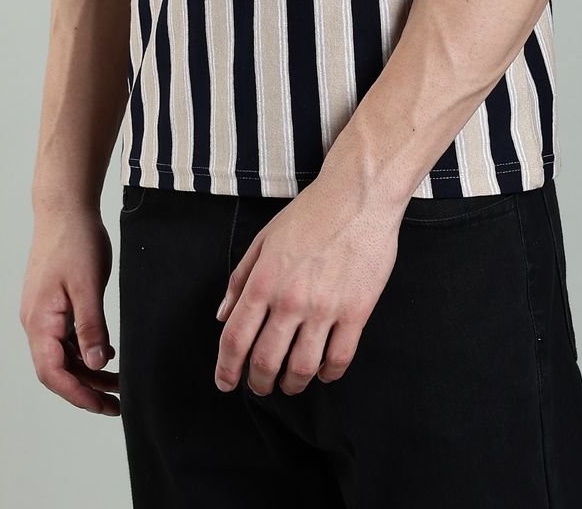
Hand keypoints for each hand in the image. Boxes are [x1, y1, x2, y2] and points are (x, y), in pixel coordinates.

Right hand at [19, 202, 119, 414]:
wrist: (64, 208)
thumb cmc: (75, 241)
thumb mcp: (88, 285)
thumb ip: (91, 326)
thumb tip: (96, 364)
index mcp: (40, 320)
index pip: (53, 373)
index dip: (78, 394)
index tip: (104, 406)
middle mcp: (35, 322)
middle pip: (56, 370)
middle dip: (84, 390)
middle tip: (116, 404)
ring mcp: (42, 313)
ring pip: (61, 355)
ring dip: (86, 371)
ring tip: (117, 383)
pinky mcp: (51, 304)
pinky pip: (64, 338)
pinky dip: (83, 351)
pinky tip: (106, 354)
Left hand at [213, 176, 402, 397]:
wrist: (358, 195)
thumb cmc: (311, 213)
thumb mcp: (264, 239)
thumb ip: (240, 278)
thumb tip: (223, 314)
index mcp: (264, 281)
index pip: (235, 339)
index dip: (226, 369)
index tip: (226, 382)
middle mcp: (290, 300)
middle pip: (265, 361)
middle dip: (258, 383)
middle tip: (260, 386)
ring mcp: (324, 308)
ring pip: (301, 368)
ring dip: (291, 385)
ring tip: (290, 384)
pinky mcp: (356, 312)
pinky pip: (339, 359)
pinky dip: (327, 374)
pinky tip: (323, 371)